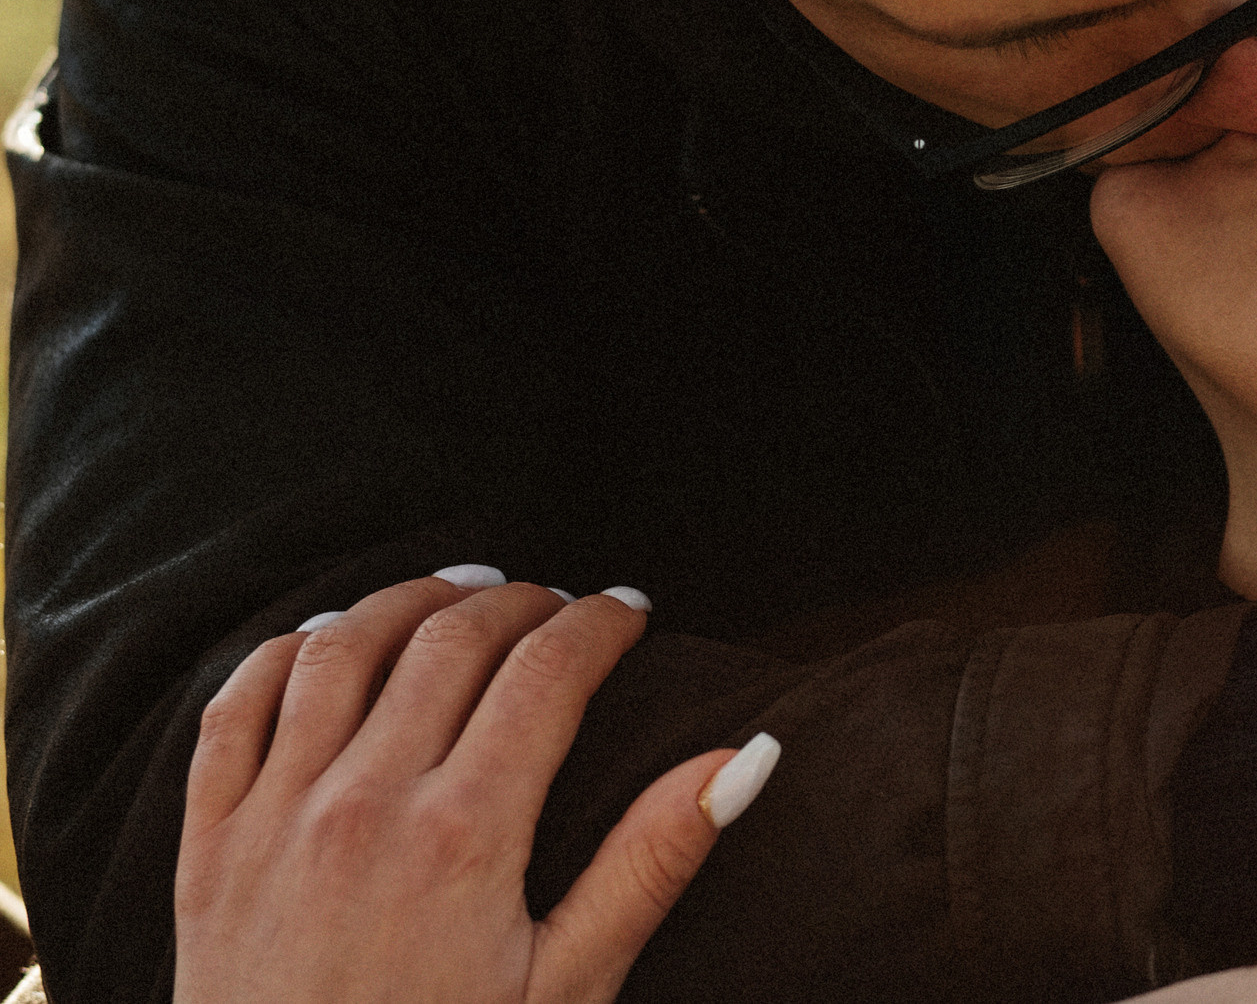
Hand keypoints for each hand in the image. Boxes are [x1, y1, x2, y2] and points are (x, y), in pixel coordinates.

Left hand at [176, 570, 778, 1003]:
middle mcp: (364, 804)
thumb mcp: (570, 988)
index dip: (600, 623)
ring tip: (461, 593)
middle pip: (451, 641)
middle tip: (561, 604)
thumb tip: (746, 757)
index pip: (548, 671)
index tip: (631, 609)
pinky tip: (328, 642)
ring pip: (340, 649)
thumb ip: (651, 861)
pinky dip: (285, 654)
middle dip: (521, 602)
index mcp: (465, 834)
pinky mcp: (210, 848)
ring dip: (409, 602)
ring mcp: (275, 819)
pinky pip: (235, 708)